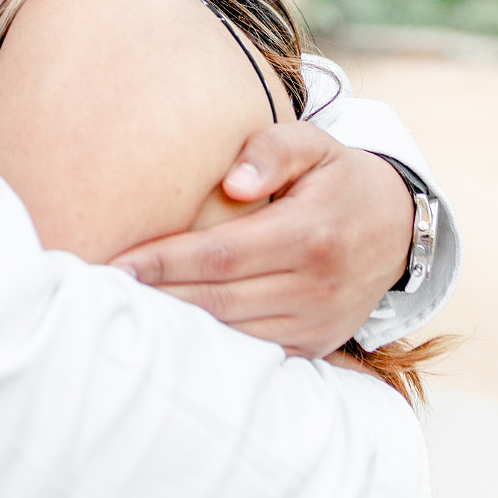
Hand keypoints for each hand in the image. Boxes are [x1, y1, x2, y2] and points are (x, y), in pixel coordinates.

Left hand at [109, 124, 412, 358]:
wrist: (398, 229)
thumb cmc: (337, 178)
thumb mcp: (314, 145)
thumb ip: (271, 150)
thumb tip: (234, 183)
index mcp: (310, 233)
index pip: (221, 254)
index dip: (165, 262)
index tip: (116, 263)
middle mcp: (315, 286)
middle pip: (218, 300)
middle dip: (157, 298)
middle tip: (100, 292)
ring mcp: (316, 323)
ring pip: (231, 334)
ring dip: (175, 327)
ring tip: (122, 315)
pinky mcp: (313, 345)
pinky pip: (252, 352)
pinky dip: (208, 347)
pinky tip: (167, 334)